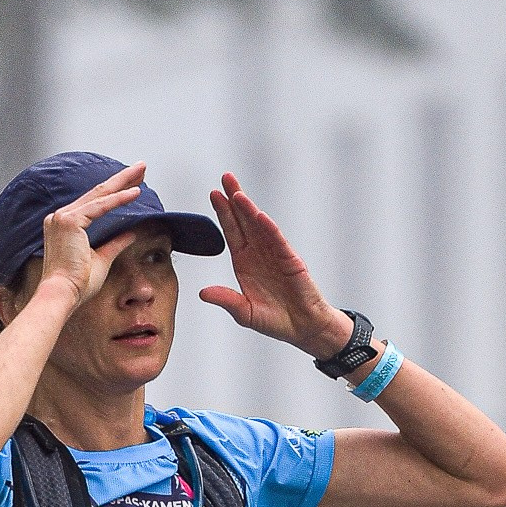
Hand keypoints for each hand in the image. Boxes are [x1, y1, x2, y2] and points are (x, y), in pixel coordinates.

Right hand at [21, 163, 147, 311]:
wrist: (63, 294)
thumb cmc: (77, 283)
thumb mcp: (102, 259)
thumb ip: (115, 244)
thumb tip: (131, 234)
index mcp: (64, 226)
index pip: (95, 203)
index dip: (116, 192)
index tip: (134, 184)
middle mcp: (60, 217)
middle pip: (97, 193)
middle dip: (121, 179)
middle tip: (141, 168)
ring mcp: (62, 217)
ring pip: (100, 194)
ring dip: (123, 182)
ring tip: (141, 172)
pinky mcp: (69, 221)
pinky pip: (100, 206)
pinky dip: (119, 199)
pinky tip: (135, 193)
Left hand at [199, 173, 353, 358]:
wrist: (303, 328)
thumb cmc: (275, 320)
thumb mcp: (244, 312)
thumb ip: (226, 300)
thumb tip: (202, 293)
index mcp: (244, 263)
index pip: (232, 232)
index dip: (223, 214)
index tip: (213, 194)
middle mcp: (259, 254)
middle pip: (244, 221)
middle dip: (234, 200)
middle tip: (225, 177)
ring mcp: (275, 255)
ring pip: (260, 226)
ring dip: (249, 209)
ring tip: (237, 192)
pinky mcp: (290, 260)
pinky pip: (277, 241)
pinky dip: (268, 228)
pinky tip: (258, 215)